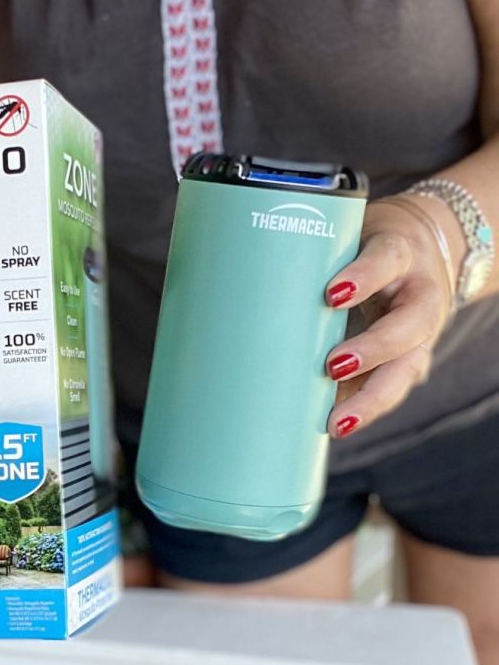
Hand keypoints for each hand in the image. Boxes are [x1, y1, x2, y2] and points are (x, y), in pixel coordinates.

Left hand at [324, 196, 455, 437]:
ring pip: (408, 368)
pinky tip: (337, 427)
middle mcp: (420, 294)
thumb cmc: (363, 246)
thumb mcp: (347, 238)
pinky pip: (393, 387)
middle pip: (408, 325)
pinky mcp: (413, 358)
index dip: (364, 276)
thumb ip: (313, 257)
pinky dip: (365, 408)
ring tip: (338, 421)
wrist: (420, 246)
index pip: (386, 259)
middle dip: (373, 349)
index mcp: (400, 253)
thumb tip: (243, 287)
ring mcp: (422, 331)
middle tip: (333, 367)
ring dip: (371, 397)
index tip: (332, 295)